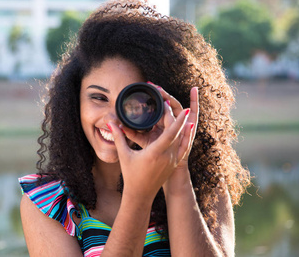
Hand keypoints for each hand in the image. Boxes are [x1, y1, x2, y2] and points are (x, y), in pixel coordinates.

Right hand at [107, 85, 196, 201]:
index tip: (182, 108)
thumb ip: (118, 137)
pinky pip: (183, 147)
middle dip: (175, 117)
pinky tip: (188, 127)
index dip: (177, 119)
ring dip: (181, 125)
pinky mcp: (174, 163)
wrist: (140, 194)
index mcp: (155, 153)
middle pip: (176, 133)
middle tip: (169, 104)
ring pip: (181, 139)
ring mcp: (172, 161)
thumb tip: (110, 122)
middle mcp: (167, 157)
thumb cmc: (130, 175)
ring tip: (180, 112)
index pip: (170, 133)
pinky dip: (186, 136)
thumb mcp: (124, 155)